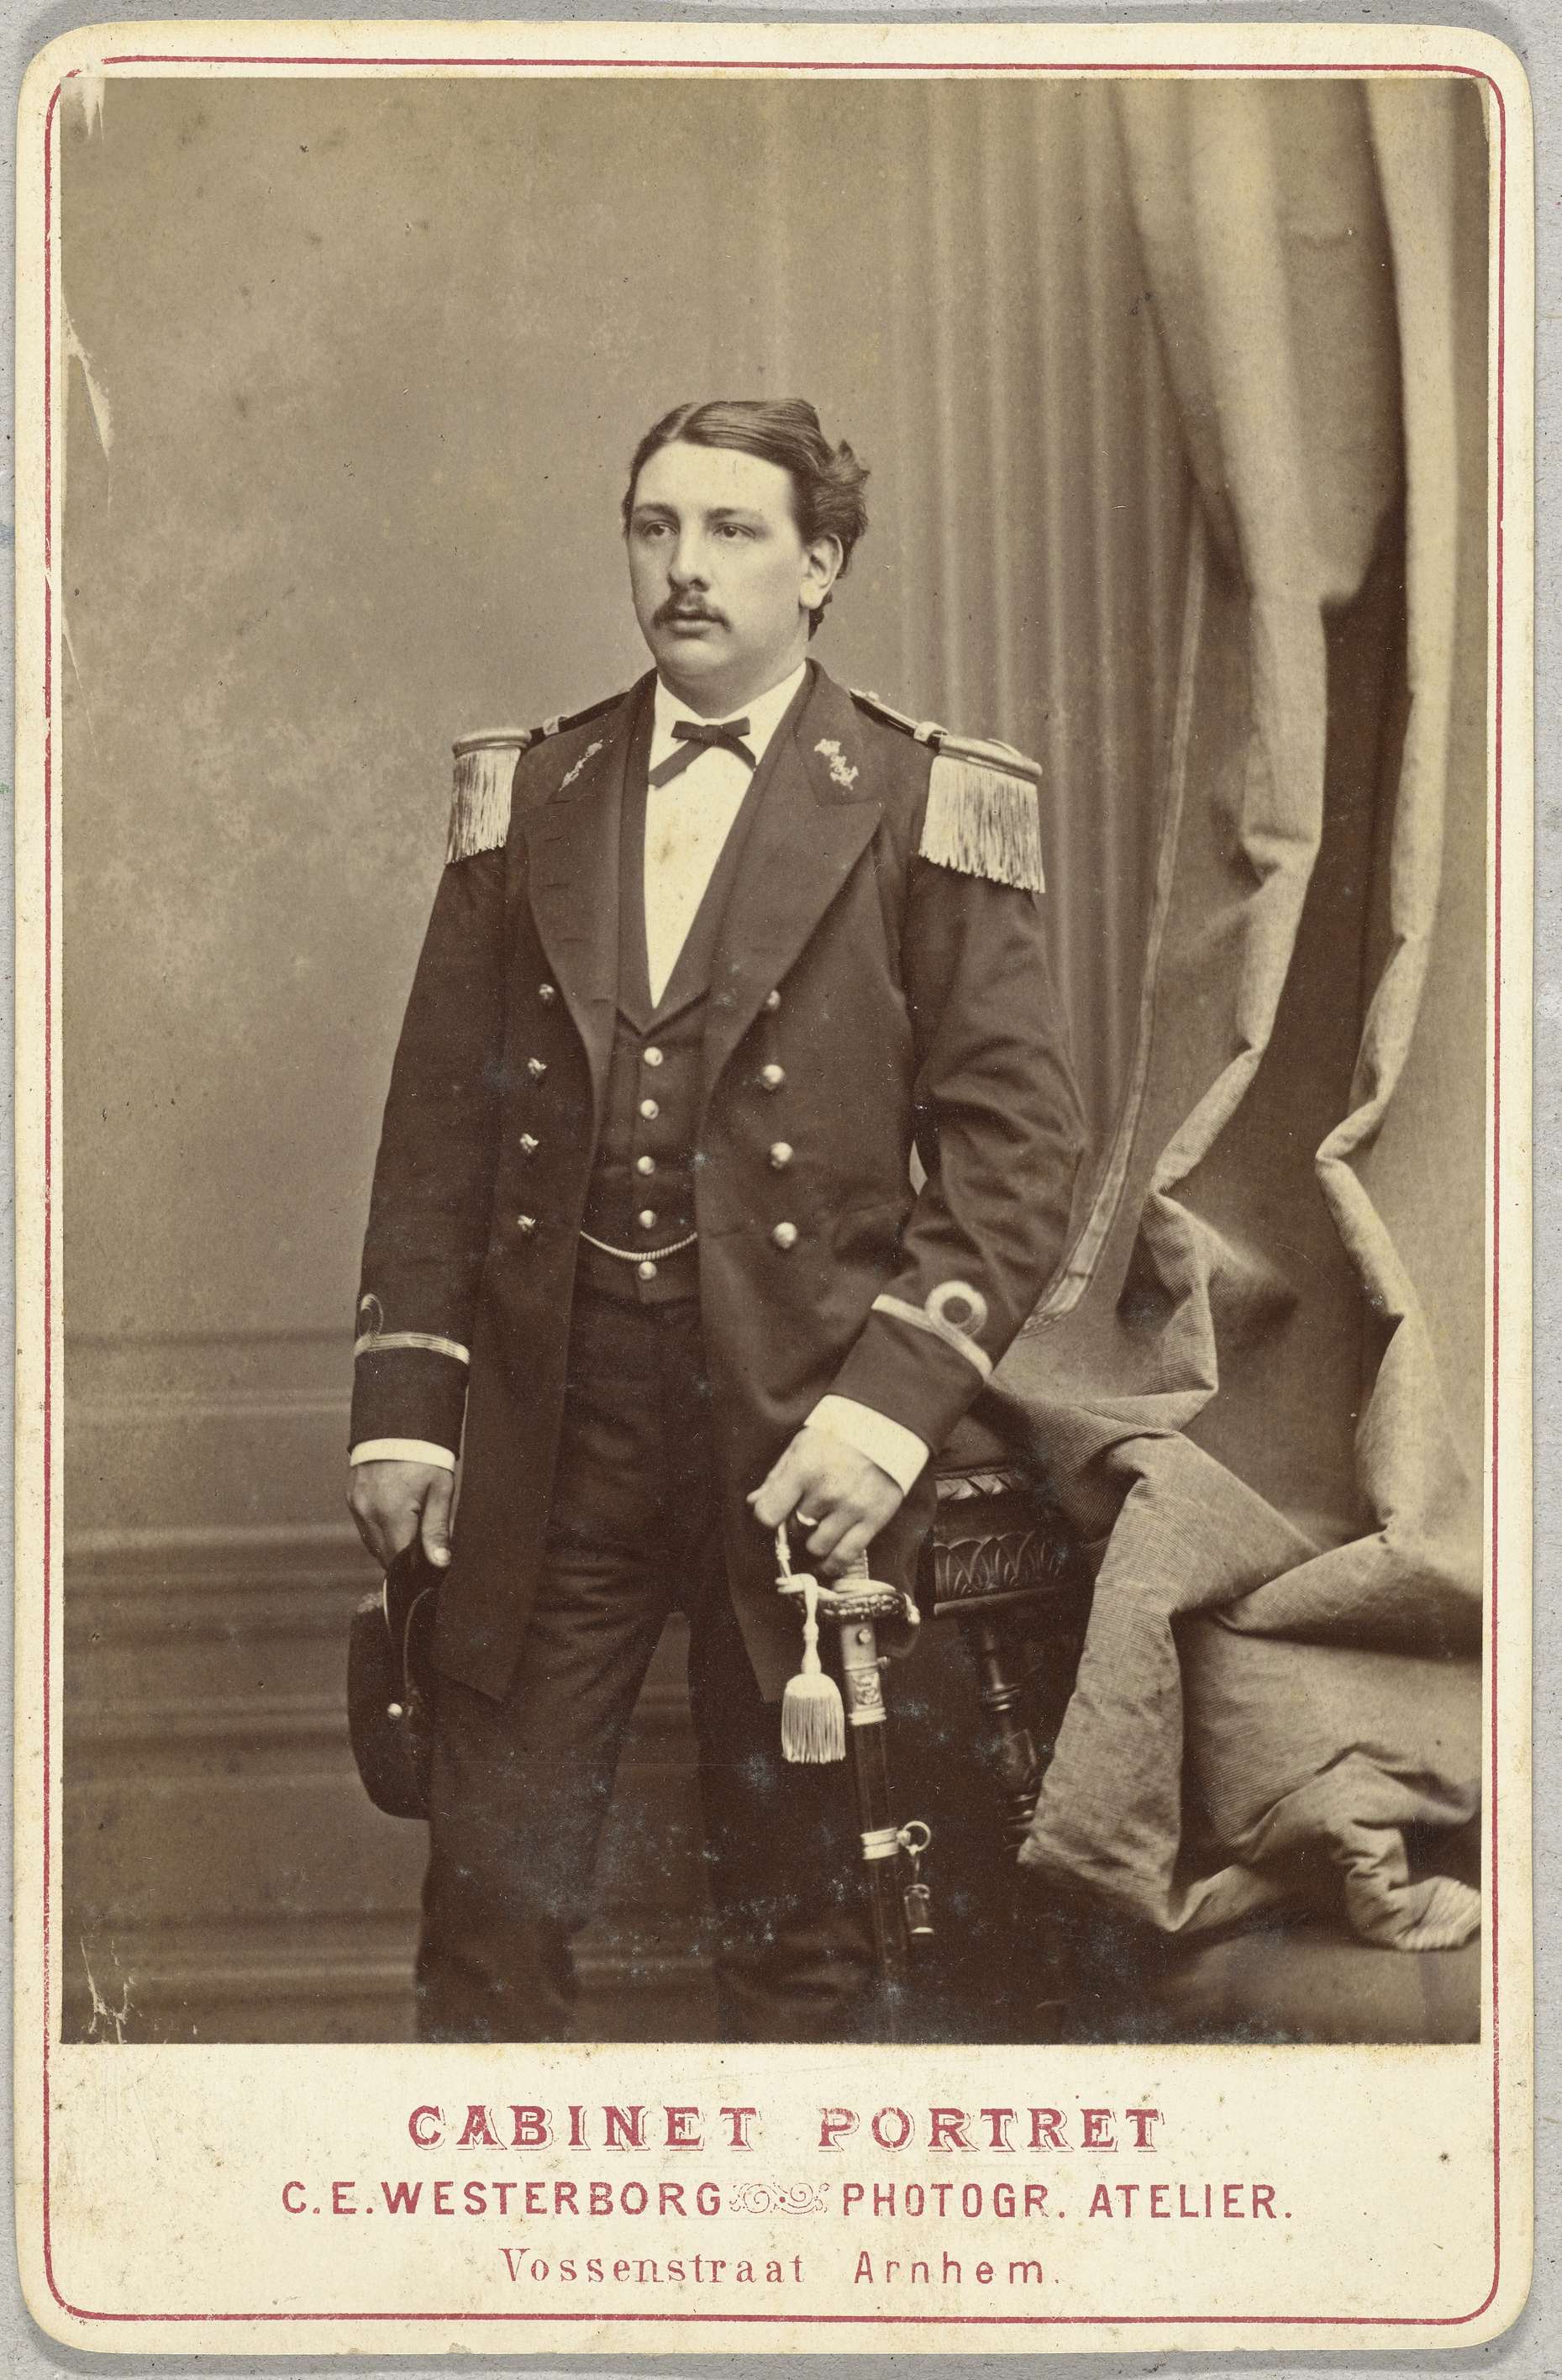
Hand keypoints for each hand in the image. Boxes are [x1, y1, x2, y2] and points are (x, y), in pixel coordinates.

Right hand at [347, 1460, 454, 1571]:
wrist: (399, 1420)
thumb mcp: (440, 1490)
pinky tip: (396, 1516)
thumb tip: (439, 1564)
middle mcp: (368, 1513)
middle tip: (426, 1543)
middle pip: (384, 1555)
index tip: (430, 1565)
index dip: (416, 1568)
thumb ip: (437, 1530)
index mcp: (391, 1514)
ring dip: (390, 1544)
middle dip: (404, 1557)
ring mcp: (356, 1505)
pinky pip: (364, 1526)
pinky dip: (379, 1529)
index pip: (400, 1561)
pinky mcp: (351, 1497)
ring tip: (412, 1525)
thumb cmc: (425, 1456)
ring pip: (372, 1543)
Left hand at [748, 1425, 904, 1575]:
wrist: (888, 1427)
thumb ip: (777, 1476)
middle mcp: (827, 1491)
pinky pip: (845, 1556)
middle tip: (806, 1511)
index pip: (769, 1513)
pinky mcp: (874, 1519)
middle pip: (795, 1529)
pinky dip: (832, 1564)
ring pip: (817, 1547)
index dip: (768, 1517)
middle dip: (796, 1523)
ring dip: (814, 1541)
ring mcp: (852, 1508)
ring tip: (821, 1526)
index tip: (774, 1514)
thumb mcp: (802, 1445)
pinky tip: (826, 1562)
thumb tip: (754, 1503)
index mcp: (805, 1468)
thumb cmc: (840, 1435)